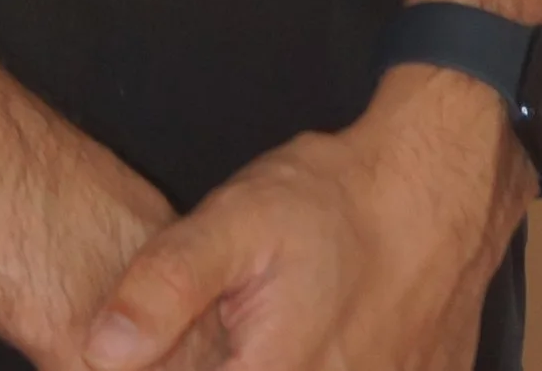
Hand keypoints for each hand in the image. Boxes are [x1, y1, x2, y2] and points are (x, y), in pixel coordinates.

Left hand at [75, 69, 531, 370]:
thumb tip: (102, 350)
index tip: (183, 338)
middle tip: (242, 314)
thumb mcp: (234, 223)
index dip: (172, 368)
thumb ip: (165, 287)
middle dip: (223, 357)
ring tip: (279, 315)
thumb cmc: (335, 202)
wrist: (439, 189)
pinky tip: (321, 329)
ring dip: (275, 356)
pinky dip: (326, 360)